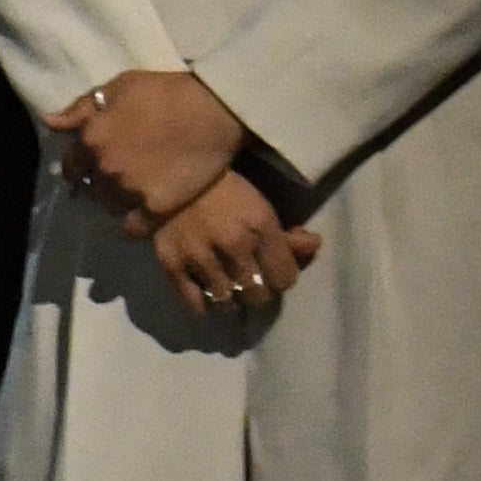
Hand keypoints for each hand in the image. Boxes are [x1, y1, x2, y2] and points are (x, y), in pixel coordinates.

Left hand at [52, 68, 244, 230]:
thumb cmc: (167, 91)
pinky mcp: (156, 206)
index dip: (81, 166)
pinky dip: (133, 226)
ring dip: (116, 202)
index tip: (91, 168)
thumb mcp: (119, 87)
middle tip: (117, 179)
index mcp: (91, 138)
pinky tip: (141, 218)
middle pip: (89, 187)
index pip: (71, 164)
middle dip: (99, 183)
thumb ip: (81, 107)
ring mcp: (129, 188)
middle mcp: (104, 167)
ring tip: (133, 194)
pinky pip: (133, 228)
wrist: (214, 109)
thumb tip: (49, 121)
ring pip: (109, 206)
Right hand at [149, 171, 323, 324]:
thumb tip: (312, 247)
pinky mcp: (171, 264)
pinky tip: (208, 295)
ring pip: (228, 302)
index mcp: (260, 227)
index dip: (282, 276)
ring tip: (230, 288)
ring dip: (233, 298)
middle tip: (252, 280)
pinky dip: (205, 305)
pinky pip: (195, 303)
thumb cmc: (221, 189)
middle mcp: (233, 246)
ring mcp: (200, 257)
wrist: (168, 175)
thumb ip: (285, 233)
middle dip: (259, 290)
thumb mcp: (260, 205)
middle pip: (259, 295)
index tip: (274, 270)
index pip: (285, 278)